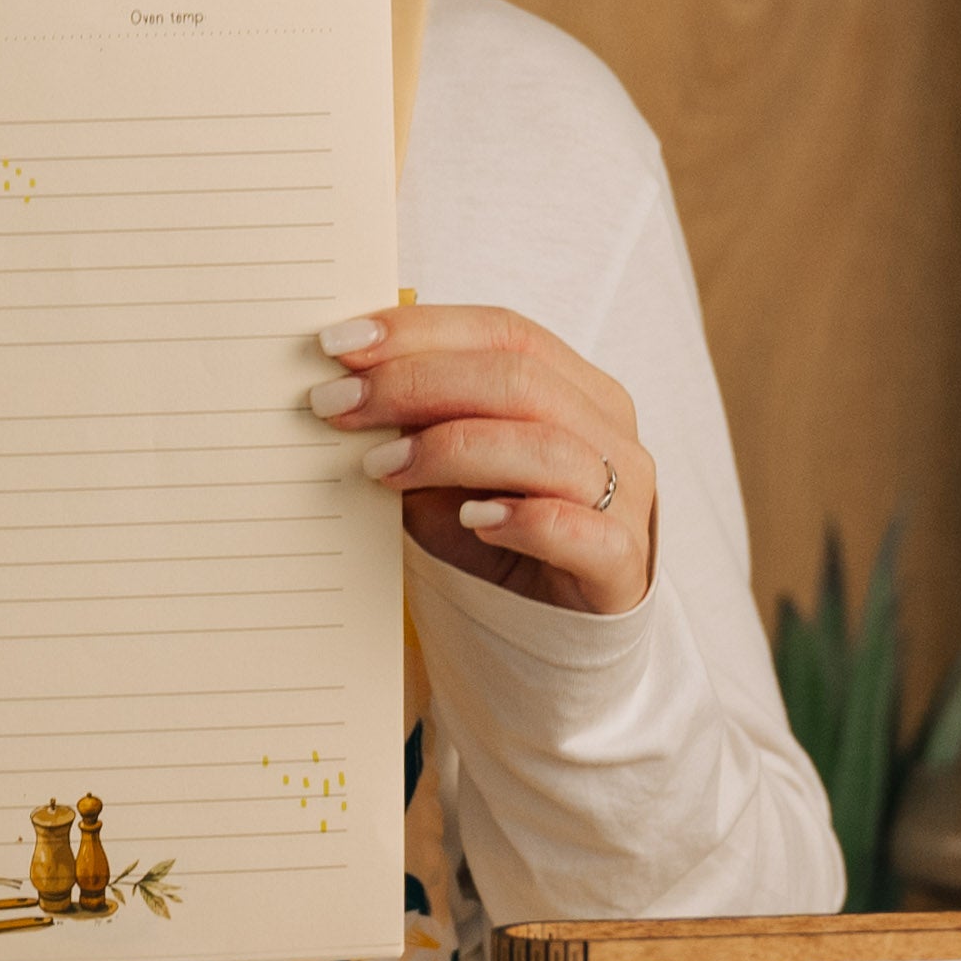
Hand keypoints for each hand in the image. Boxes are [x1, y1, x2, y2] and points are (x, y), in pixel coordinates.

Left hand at [312, 304, 654, 614]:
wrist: (550, 629)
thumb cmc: (491, 536)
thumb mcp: (441, 475)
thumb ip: (410, 430)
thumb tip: (340, 388)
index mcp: (572, 386)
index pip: (502, 332)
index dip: (420, 331)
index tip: (338, 345)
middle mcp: (605, 429)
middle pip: (518, 379)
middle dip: (415, 384)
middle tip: (337, 404)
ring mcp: (623, 494)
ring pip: (548, 446)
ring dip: (452, 449)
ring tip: (380, 468)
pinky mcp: (621, 563)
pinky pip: (580, 528)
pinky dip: (524, 519)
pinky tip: (474, 521)